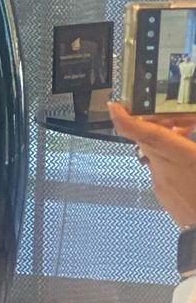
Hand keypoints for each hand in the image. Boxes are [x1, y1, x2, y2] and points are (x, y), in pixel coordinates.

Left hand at [110, 102, 195, 228]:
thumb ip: (194, 138)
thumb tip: (188, 131)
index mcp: (177, 156)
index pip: (141, 132)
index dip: (124, 117)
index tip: (115, 106)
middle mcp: (163, 169)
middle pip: (149, 140)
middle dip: (160, 126)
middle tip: (178, 120)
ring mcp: (162, 185)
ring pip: (156, 156)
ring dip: (168, 145)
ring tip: (188, 141)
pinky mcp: (165, 196)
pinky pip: (163, 172)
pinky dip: (172, 163)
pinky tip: (189, 166)